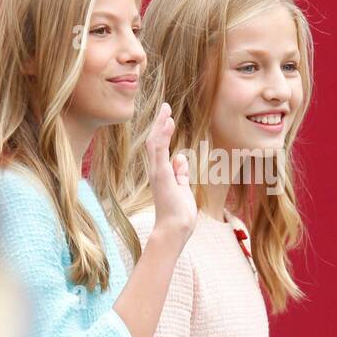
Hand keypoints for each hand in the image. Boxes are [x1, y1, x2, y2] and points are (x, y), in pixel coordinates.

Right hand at [145, 102, 196, 239]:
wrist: (174, 229)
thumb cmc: (179, 214)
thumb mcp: (183, 188)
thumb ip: (181, 173)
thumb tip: (180, 157)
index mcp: (161, 174)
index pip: (159, 148)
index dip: (162, 132)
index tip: (168, 118)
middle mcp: (156, 171)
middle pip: (154, 141)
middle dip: (159, 123)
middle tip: (165, 107)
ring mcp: (157, 172)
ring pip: (154, 143)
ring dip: (160, 125)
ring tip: (166, 110)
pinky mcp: (160, 174)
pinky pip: (159, 150)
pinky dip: (163, 135)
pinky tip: (168, 122)